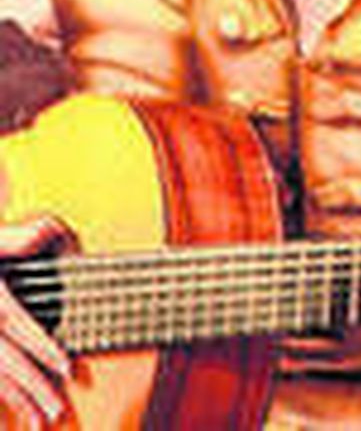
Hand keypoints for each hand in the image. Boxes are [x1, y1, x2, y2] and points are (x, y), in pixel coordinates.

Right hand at [0, 218, 72, 426]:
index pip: (21, 328)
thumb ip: (14, 239)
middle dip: (36, 388)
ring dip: (17, 401)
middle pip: (8, 363)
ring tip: (39, 421)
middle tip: (58, 409)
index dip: (45, 349)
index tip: (68, 368)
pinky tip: (9, 415)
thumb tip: (46, 232)